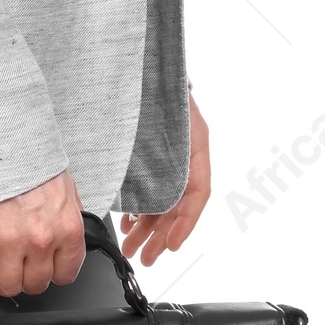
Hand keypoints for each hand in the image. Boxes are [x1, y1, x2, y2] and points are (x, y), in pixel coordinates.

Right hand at [0, 168, 85, 298]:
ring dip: (2, 278)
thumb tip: (64, 243)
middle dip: (26, 275)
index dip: (51, 272)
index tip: (43, 267)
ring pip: (8, 287)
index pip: (65, 274)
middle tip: (18, 260)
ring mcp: (9, 242)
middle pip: (35, 284)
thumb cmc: (28, 159)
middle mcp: (41, 239)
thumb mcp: (64, 189)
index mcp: (67, 227)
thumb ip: (65, 221)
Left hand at [120, 91, 210, 267]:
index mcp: (195, 149)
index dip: (185, 223)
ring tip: (132, 247)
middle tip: (145, 256)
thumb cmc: (160, 87)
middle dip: (160, 235)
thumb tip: (144, 183)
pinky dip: (140, 209)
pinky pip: (149, 191)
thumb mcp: (168, 118)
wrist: (145, 68)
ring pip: (161, 202)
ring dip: (147, 228)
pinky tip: (128, 223)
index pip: (196, 195)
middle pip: (176, 205)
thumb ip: (162, 150)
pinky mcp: (150, 160)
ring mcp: (167, 160)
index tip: (170, 244)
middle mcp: (184, 158)